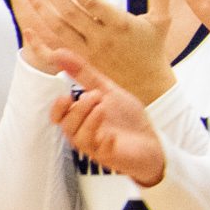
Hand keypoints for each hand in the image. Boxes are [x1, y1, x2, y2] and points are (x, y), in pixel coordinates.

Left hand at [25, 0, 174, 103]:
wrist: (149, 85)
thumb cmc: (155, 47)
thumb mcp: (161, 18)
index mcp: (121, 24)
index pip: (92, 2)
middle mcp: (102, 39)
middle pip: (70, 14)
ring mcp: (89, 52)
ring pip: (59, 29)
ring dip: (41, 9)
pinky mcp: (81, 63)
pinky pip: (55, 50)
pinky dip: (40, 39)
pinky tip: (27, 27)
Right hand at [49, 53, 167, 185]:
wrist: (151, 144)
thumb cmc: (127, 119)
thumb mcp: (107, 91)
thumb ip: (84, 74)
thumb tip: (59, 53)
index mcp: (80, 118)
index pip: (57, 113)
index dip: (57, 106)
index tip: (66, 94)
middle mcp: (82, 133)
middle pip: (65, 124)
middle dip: (77, 109)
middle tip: (95, 95)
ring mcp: (95, 146)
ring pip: (78, 136)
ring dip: (89, 118)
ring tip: (104, 105)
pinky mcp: (109, 157)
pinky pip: (99, 150)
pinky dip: (104, 139)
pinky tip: (113, 134)